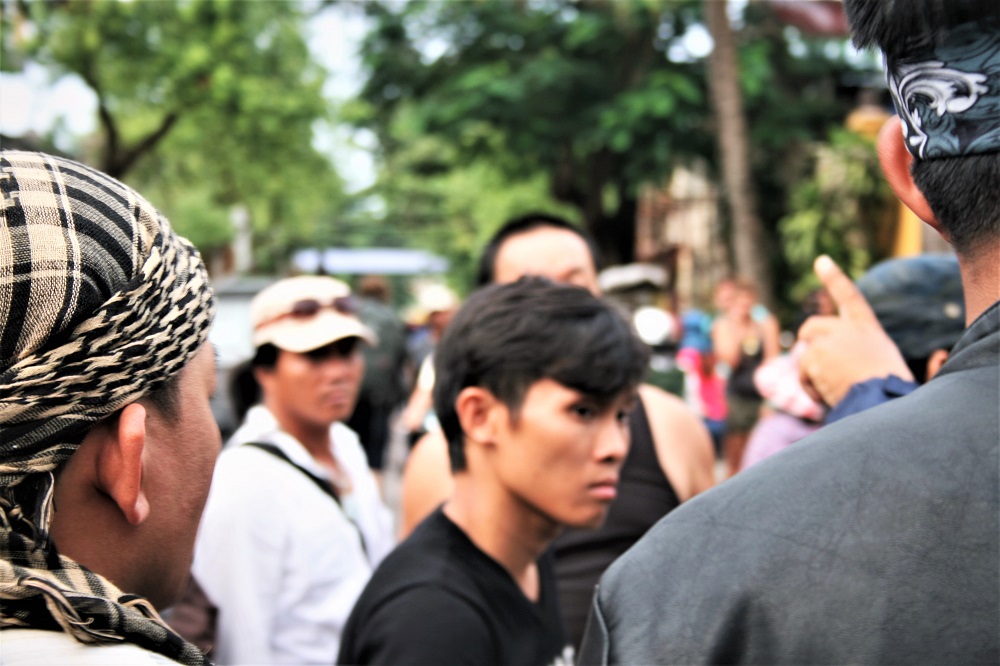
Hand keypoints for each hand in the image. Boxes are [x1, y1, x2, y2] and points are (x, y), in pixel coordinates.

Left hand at [798, 256, 913, 406]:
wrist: (882, 399)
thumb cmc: (891, 386)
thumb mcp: (888, 362)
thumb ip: (874, 352)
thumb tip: (928, 353)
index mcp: (866, 326)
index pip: (848, 295)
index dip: (833, 277)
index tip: (820, 260)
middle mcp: (844, 328)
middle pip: (811, 327)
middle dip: (808, 343)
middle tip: (817, 363)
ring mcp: (826, 340)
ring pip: (805, 355)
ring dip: (813, 373)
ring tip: (837, 387)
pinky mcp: (813, 355)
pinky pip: (802, 373)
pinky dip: (809, 387)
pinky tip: (827, 395)